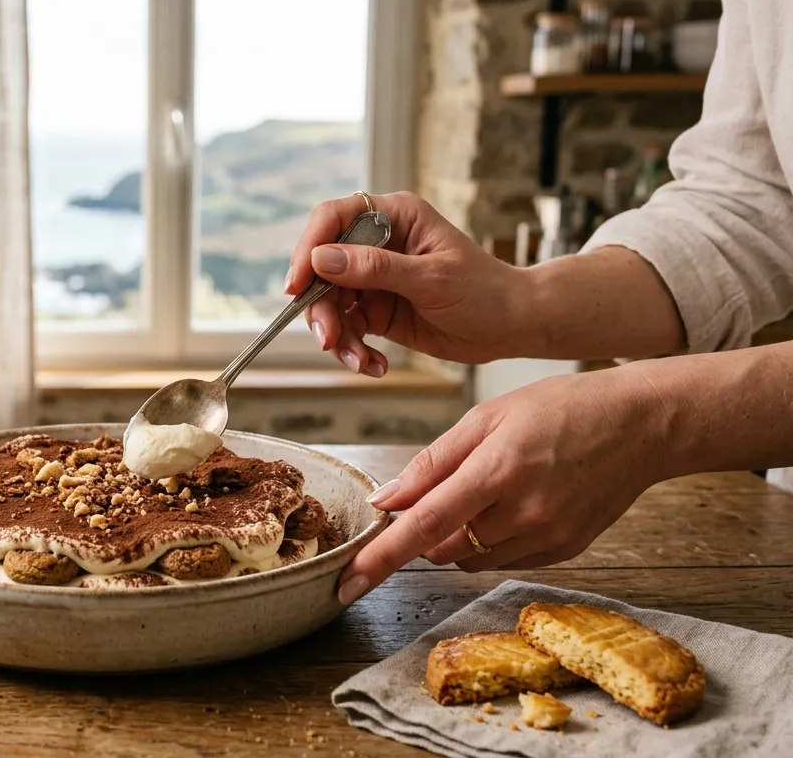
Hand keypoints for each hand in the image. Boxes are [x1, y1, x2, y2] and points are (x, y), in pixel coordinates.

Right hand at [286, 192, 527, 372]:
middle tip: (330, 340)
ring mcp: (373, 278)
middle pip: (323, 268)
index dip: (309, 248)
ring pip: (330, 304)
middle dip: (322, 308)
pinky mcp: (375, 310)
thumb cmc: (484, 291)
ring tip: (359, 361)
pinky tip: (374, 365)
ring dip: (338, 337)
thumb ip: (375, 268)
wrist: (511, 328)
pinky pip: (347, 329)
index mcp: (393, 217)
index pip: (333, 219)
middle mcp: (377, 243)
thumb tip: (322, 259)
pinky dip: (353, 351)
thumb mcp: (431, 278)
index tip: (298, 284)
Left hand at [336, 368, 665, 604]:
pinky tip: (514, 503)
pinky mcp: (565, 552)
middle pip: (442, 547)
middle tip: (442, 490)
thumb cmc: (561, 408)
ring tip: (489, 487)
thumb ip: (432, 462)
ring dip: (458, 534)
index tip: (347, 582)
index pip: (422, 526)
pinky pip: (503, 559)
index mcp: (497, 470)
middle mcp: (523, 513)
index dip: (380, 557)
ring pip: (470, 557)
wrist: (643, 425)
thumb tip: (386, 501)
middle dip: (424, 529)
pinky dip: (491, 539)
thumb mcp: (488, 417)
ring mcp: (548, 537)